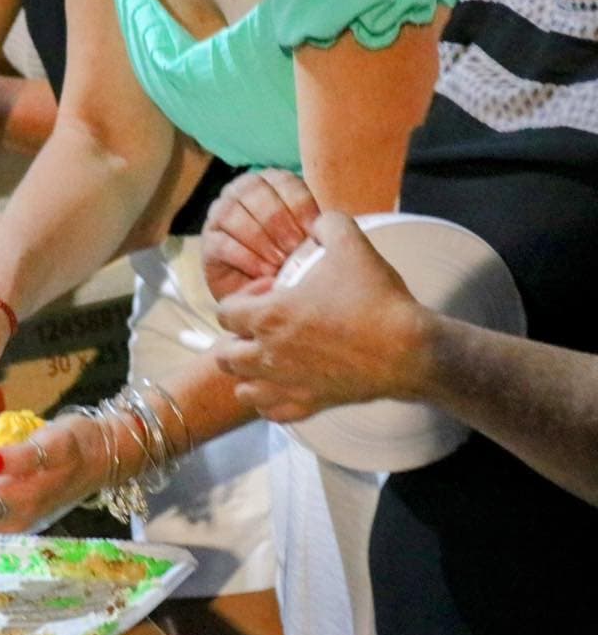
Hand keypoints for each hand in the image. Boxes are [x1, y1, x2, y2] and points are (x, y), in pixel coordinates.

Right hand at [201, 168, 320, 301]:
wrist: (265, 290)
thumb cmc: (292, 258)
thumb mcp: (310, 237)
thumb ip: (314, 225)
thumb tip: (324, 225)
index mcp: (269, 181)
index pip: (283, 182)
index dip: (299, 206)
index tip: (315, 232)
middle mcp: (240, 191)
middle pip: (257, 195)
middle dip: (279, 224)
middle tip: (295, 250)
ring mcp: (219, 215)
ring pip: (235, 216)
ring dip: (261, 241)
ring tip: (280, 263)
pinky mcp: (207, 243)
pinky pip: (222, 244)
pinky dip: (246, 258)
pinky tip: (264, 272)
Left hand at [214, 212, 431, 422]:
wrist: (409, 350)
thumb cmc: (375, 299)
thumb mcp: (352, 245)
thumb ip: (328, 225)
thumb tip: (317, 222)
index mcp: (268, 317)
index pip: (224, 313)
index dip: (241, 301)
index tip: (268, 295)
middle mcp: (267, 354)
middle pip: (225, 353)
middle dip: (237, 339)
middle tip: (263, 328)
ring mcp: (285, 384)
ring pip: (242, 387)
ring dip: (248, 373)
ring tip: (269, 359)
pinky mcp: (306, 406)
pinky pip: (270, 412)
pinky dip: (270, 402)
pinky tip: (286, 385)